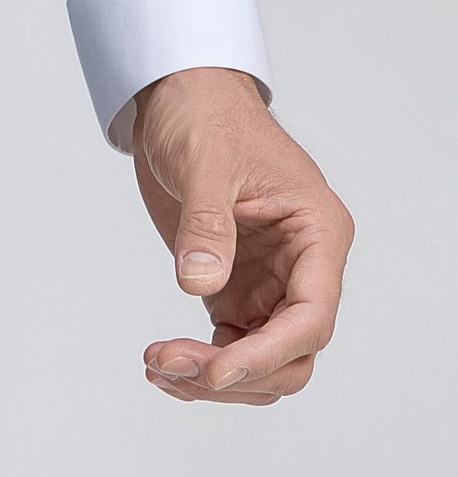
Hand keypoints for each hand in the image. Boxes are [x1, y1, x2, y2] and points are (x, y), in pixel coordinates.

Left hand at [132, 66, 352, 403]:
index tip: (219, 369)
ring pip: (261, 362)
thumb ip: (207, 223)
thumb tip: (198, 284)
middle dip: (236, 372)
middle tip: (173, 365)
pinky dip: (200, 365)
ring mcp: (269, 283)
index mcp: (317, 233)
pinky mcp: (235, 289)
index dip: (269, 352)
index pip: (311, 316)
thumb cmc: (206, 113)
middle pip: (290, 354)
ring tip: (159, 366)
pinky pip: (230, 347)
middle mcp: (302, 267)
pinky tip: (164, 366)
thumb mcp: (206, 160)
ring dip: (214, 378)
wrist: (178, 97)